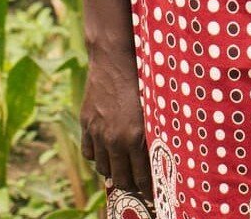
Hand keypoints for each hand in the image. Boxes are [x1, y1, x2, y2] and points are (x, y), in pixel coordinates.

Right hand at [80, 45, 150, 196]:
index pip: (142, 177)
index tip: (152, 193)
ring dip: (113, 170)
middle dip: (130, 184)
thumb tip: (164, 157)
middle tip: (138, 183)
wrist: (115, 57)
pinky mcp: (86, 123)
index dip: (147, 188)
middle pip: (120, 179)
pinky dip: (97, 156)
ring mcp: (97, 132)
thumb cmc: (143, 79)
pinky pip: (88, 153)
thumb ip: (156, 133)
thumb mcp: (156, 108)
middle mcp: (115, 138)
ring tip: (122, 167)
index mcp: (136, 136)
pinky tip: (106, 151)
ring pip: (103, 168)